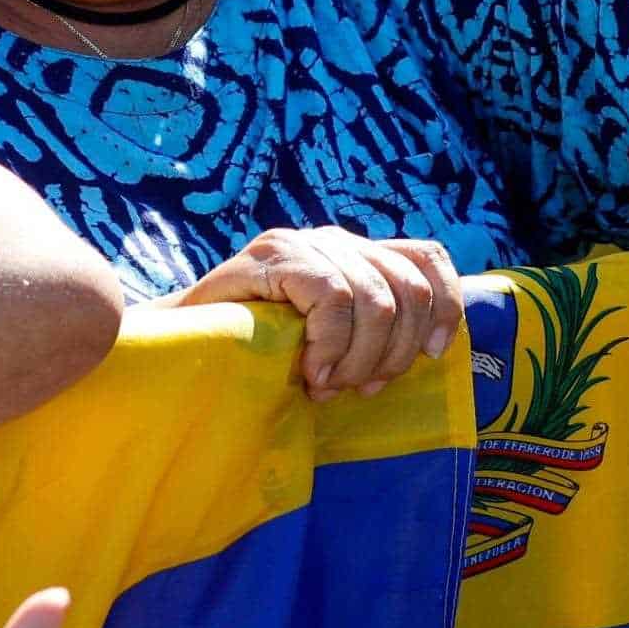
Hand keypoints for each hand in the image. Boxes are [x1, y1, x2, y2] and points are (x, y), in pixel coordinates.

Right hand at [175, 225, 461, 398]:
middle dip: (393, 353)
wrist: (183, 343)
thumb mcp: (330, 341)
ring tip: (328, 386)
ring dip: (357, 358)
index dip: (445, 305)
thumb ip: (370, 332)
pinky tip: (310, 372)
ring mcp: (305, 243)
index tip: (431, 355)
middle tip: (359, 389)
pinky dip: (329, 346)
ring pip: (374, 300)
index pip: (427, 258)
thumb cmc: (259, 352)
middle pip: (407, 289)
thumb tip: (431, 351)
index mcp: (357, 254)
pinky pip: (332, 299)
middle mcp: (336, 239)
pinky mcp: (276, 255)